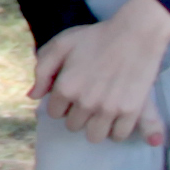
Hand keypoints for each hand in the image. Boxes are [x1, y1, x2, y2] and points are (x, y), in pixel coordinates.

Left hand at [33, 0, 169, 144]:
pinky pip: (119, 135)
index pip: (54, 113)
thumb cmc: (97, 37)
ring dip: (96, 125)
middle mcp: (85, 102)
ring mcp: (108, 109)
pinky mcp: (130, 111)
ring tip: (102, 111)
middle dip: (78, 114)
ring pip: (94, 136)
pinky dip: (117, 129)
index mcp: (66, 87)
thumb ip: (42, 70)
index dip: (62, 102)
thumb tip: (33, 96)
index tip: (73, 92)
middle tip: (89, 98)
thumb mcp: (62, 44)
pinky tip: (117, 116)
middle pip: (73, 126)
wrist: (136, 33)